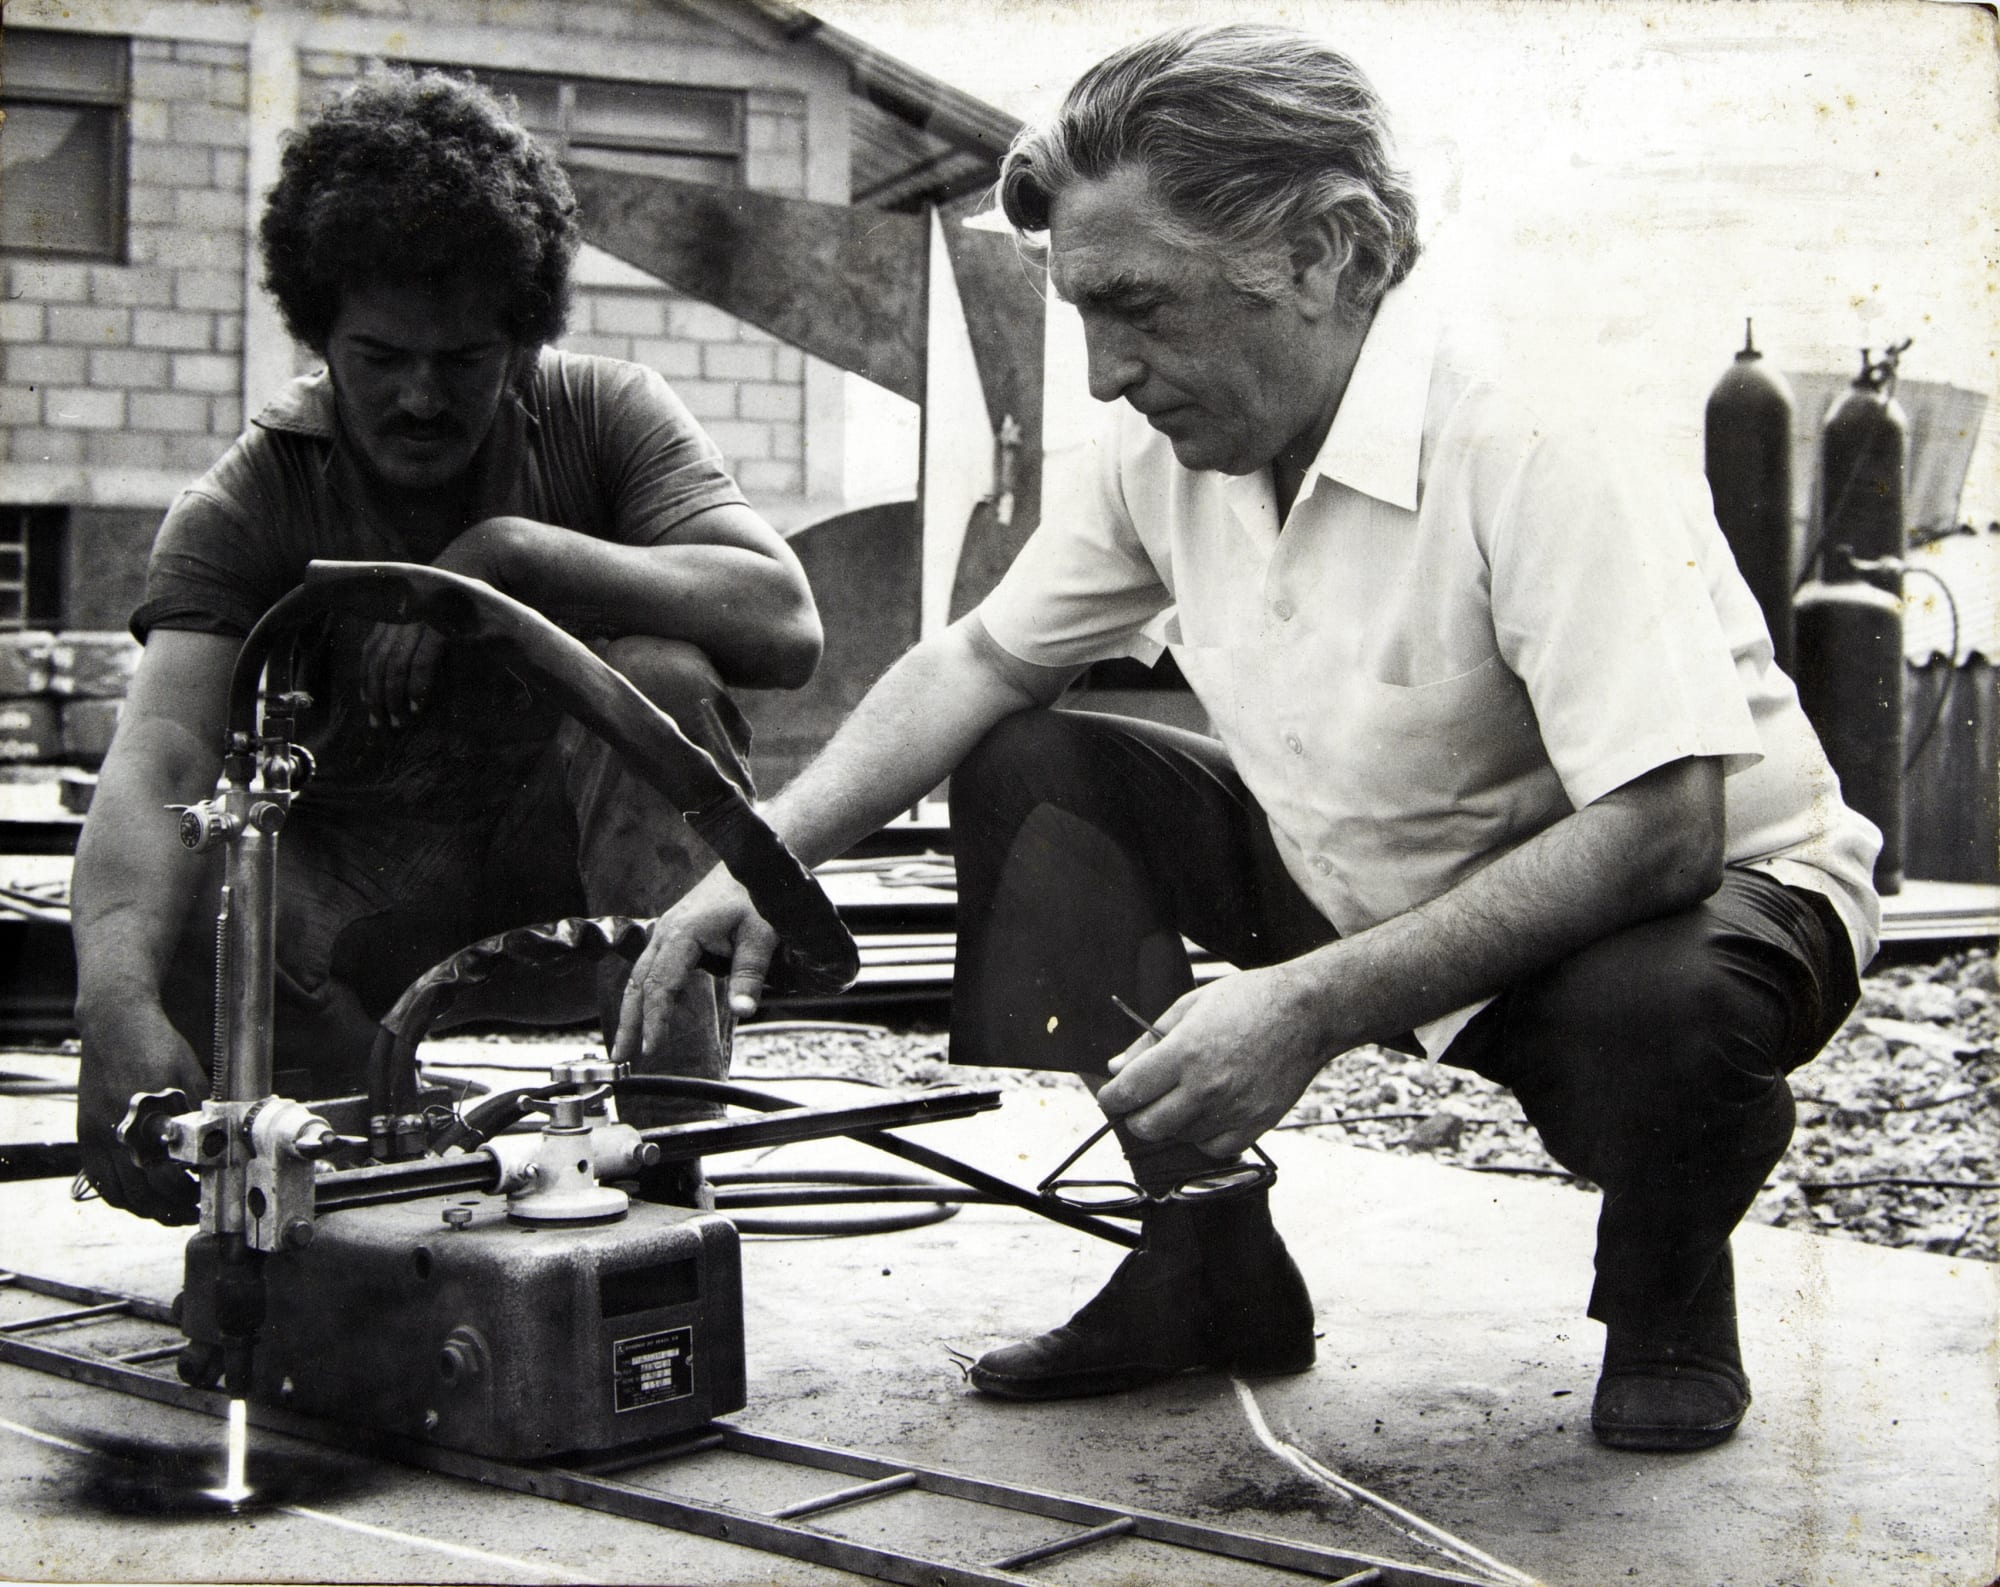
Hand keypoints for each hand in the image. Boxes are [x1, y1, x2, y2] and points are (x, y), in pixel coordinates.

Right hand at [74, 997, 204, 1224]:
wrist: (116, 1025)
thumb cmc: (159, 1047)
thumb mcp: (192, 1079)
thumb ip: (202, 1116)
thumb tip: (226, 1146)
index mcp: (149, 1119)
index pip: (168, 1178)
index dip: (189, 1195)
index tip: (207, 1198)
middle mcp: (119, 1133)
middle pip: (142, 1194)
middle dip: (170, 1209)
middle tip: (192, 1210)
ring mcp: (97, 1136)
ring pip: (119, 1194)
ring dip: (145, 1208)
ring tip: (170, 1208)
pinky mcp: (85, 1135)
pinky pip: (99, 1181)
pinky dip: (120, 1196)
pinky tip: (140, 1195)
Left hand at [356, 523, 510, 727]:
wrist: (488, 564)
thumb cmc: (466, 598)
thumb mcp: (435, 615)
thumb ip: (416, 636)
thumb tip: (401, 673)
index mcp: (396, 611)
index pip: (370, 651)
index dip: (367, 680)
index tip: (369, 705)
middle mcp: (402, 614)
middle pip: (378, 662)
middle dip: (377, 696)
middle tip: (380, 724)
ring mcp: (420, 618)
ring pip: (394, 665)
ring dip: (394, 697)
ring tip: (400, 720)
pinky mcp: (440, 625)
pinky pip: (420, 662)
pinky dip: (416, 687)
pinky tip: (418, 706)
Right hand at [612, 866, 776, 1064]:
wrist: (750, 864)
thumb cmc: (756, 896)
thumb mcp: (761, 935)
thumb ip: (750, 973)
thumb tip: (743, 1010)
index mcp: (682, 933)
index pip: (660, 984)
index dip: (654, 1018)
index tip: (651, 1048)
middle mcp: (665, 933)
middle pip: (638, 984)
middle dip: (629, 1022)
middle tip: (620, 1057)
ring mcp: (665, 934)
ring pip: (639, 977)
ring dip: (632, 1011)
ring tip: (626, 1045)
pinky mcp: (672, 937)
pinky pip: (652, 970)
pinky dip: (645, 996)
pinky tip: (650, 1019)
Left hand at [1095, 965, 1335, 1157]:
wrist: (1307, 1011)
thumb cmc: (1247, 1000)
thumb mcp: (1189, 1006)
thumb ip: (1147, 1041)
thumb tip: (1115, 1067)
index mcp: (1184, 1052)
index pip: (1128, 1092)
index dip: (1110, 1098)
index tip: (1111, 1095)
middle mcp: (1206, 1087)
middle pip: (1147, 1126)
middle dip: (1135, 1116)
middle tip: (1142, 1101)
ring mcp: (1233, 1110)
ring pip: (1179, 1138)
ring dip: (1171, 1123)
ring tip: (1183, 1096)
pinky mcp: (1257, 1124)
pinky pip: (1214, 1149)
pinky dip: (1203, 1136)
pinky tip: (1207, 1113)